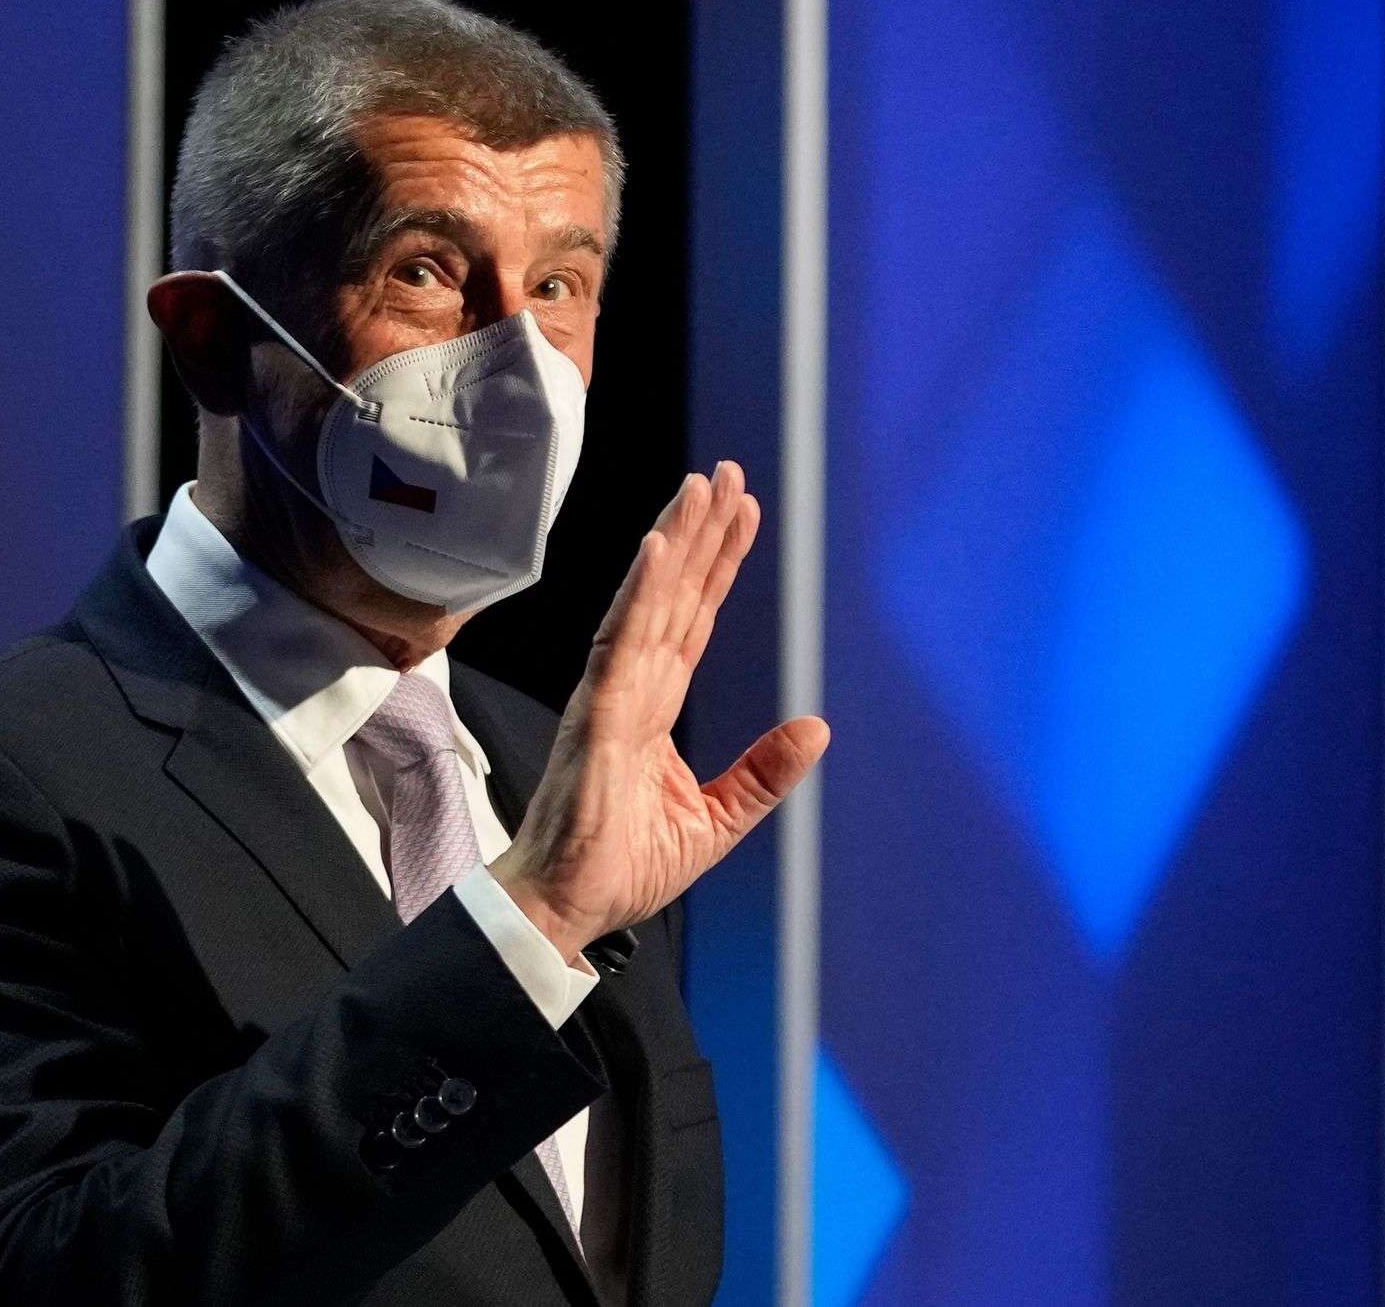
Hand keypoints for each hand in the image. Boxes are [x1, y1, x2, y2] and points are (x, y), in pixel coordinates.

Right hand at [493, 461, 831, 962]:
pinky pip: (621, 644)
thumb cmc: (618, 868)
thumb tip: (818, 728)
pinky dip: (640, 595)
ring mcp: (610, 697)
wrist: (567, 909)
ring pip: (648, 602)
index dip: (718, 567)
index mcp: (653, 710)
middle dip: (700, 533)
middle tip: (726, 475)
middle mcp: (630, 689)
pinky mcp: (598, 717)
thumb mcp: (715, 821)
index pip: (692, 622)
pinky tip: (657, 551)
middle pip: (674, 596)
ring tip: (701, 489)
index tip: (742, 515)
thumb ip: (762, 773)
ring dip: (675, 542)